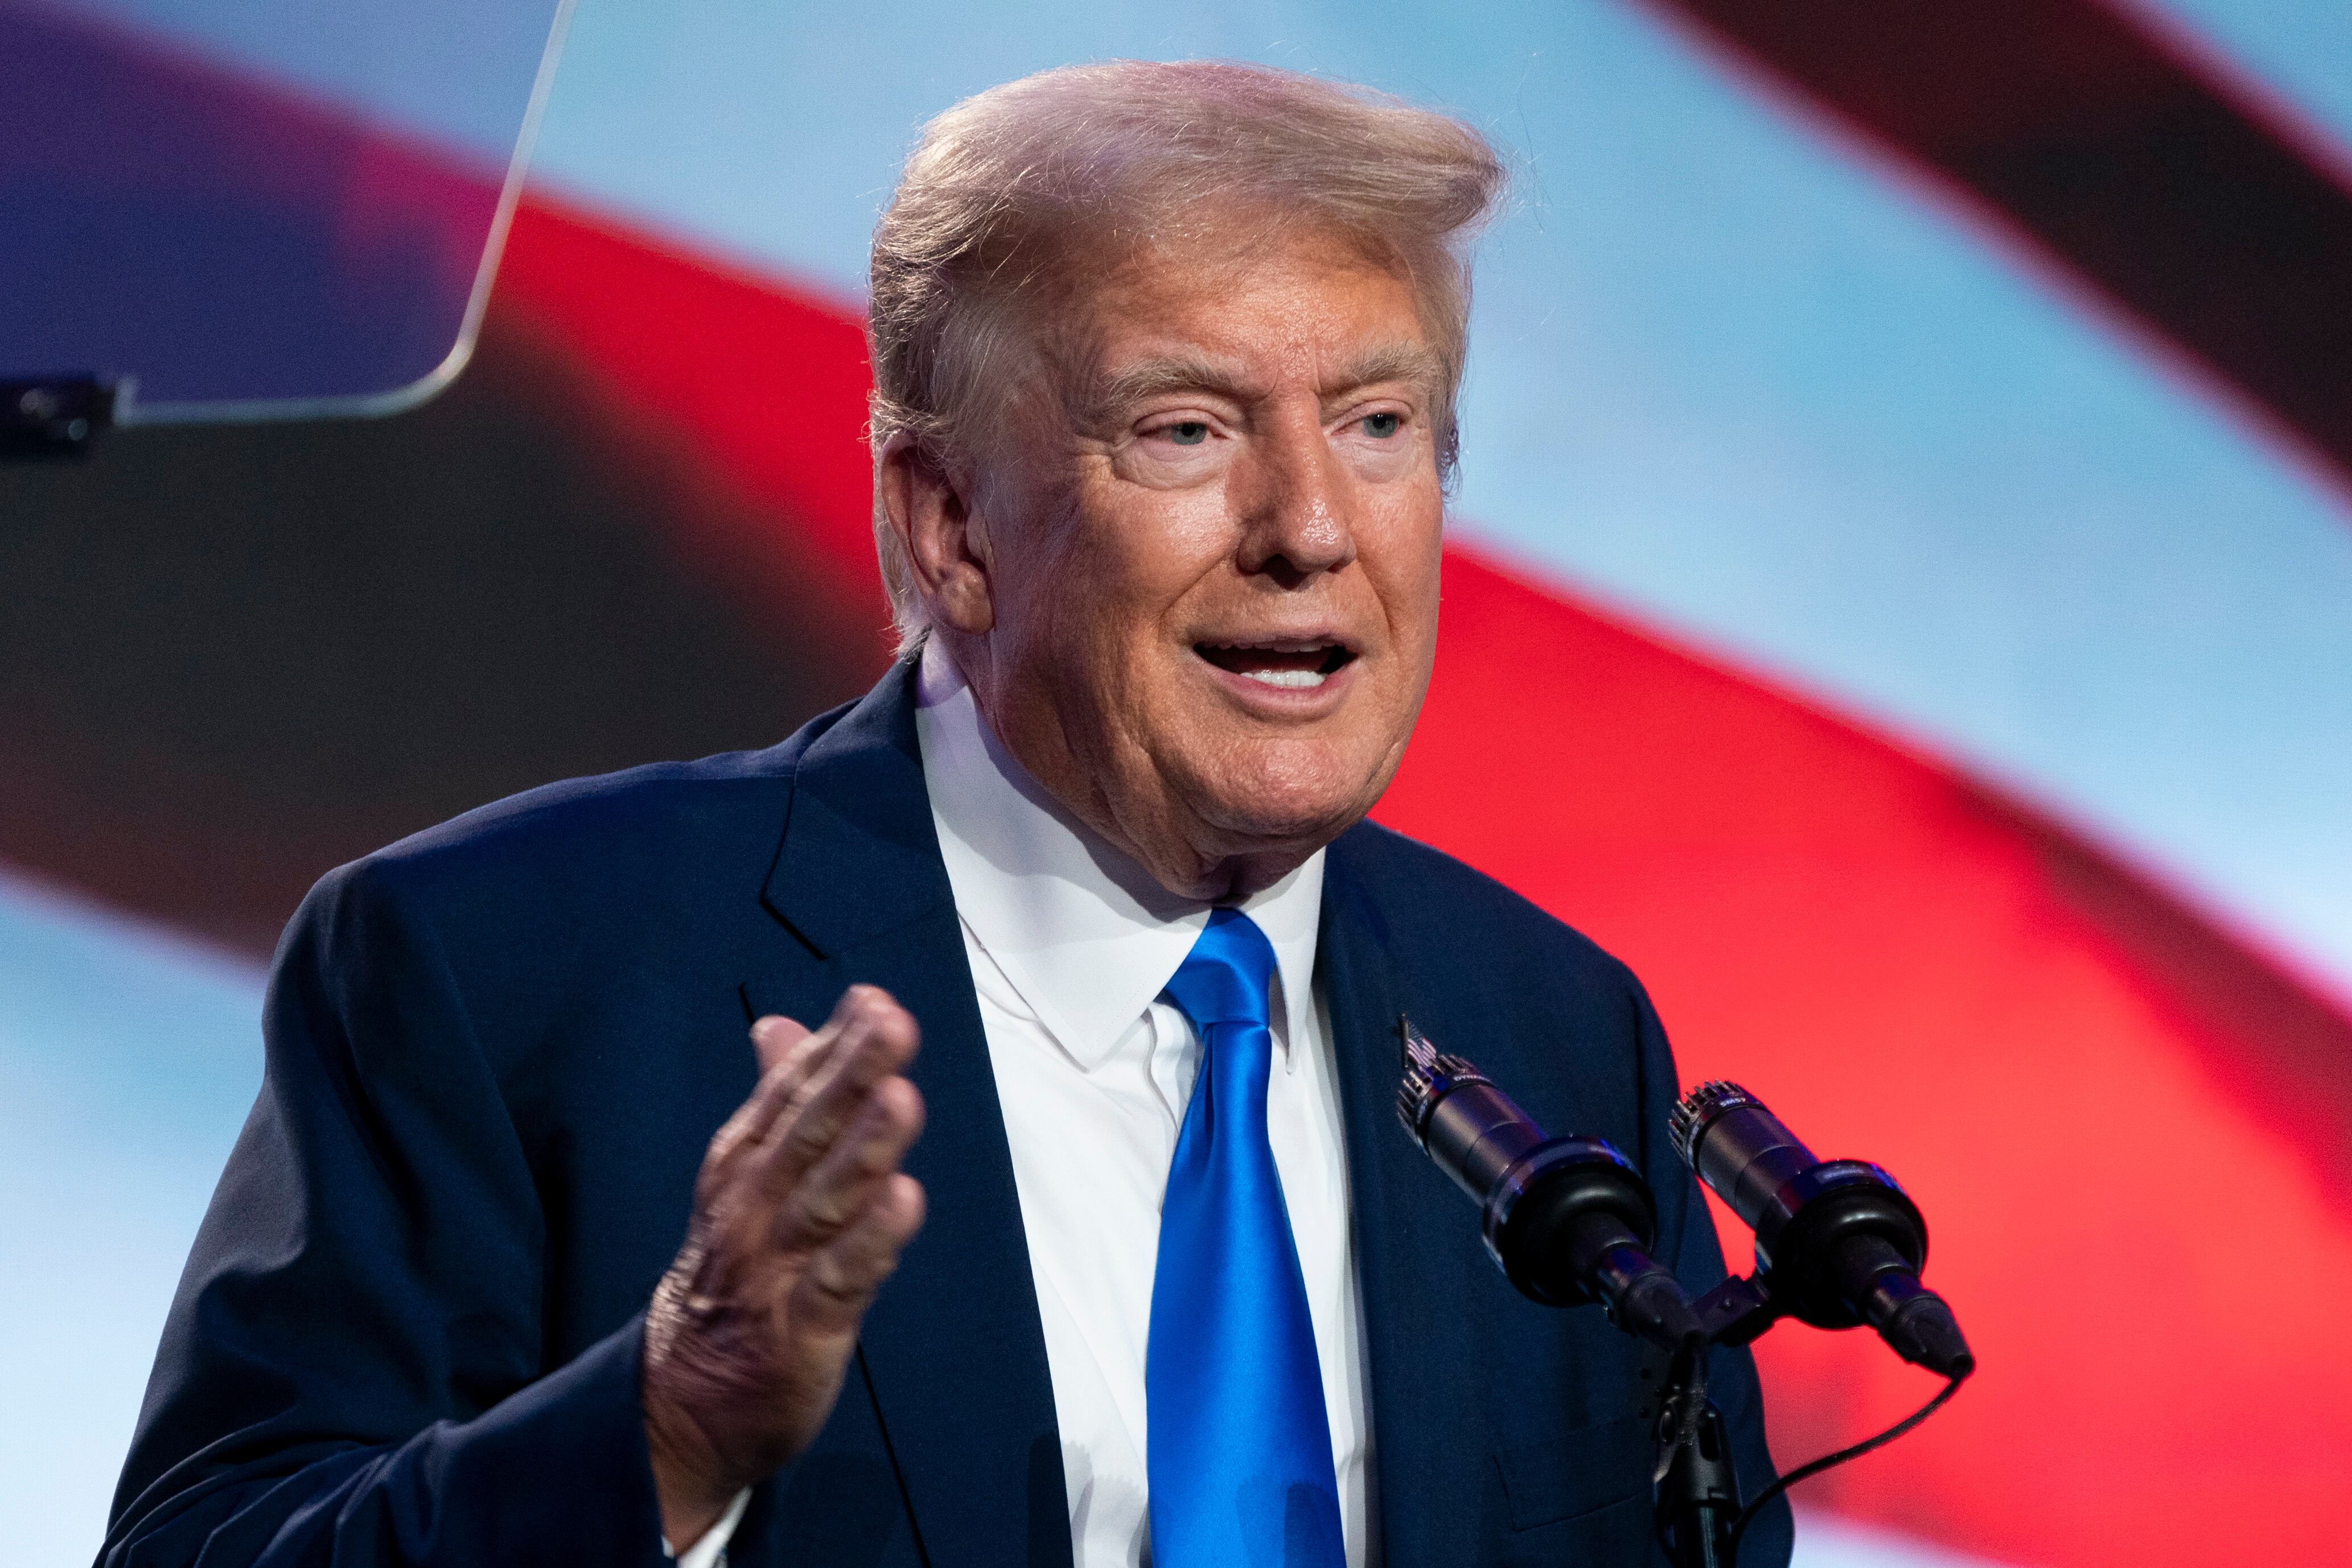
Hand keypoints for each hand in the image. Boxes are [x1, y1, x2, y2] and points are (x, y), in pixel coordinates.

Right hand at [641, 985, 927, 1546]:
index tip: (873, 1000)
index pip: (789, 1095)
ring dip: (864, 1149)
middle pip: (807, 1134)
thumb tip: (783, 1025)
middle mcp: (754, 1210)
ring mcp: (775, 1270)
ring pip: (824, 1201)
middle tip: (891, 1025)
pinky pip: (837, 1282)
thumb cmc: (731, 1276)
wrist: (676, 1405)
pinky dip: (868, 1244)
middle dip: (850, 1077)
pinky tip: (902, 1203)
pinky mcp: (799, 1332)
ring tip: (900, 1097)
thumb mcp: (744, 1179)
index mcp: (743, 1167)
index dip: (831, 1047)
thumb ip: (776, 1099)